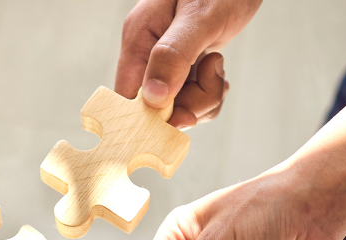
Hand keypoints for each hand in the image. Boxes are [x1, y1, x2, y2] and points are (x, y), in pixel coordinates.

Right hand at [115, 0, 245, 126]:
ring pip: (179, 106)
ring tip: (217, 67)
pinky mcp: (185, 68)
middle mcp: (148, 53)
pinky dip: (210, 94)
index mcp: (139, 38)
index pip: (127, 95)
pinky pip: (193, 99)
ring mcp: (167, 63)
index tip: (175, 117)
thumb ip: (174, 55)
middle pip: (156, 108)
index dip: (148, 116)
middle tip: (211, 79)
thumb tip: (152, 98)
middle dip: (188, 105)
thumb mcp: (200, 17)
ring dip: (204, 98)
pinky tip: (218, 73)